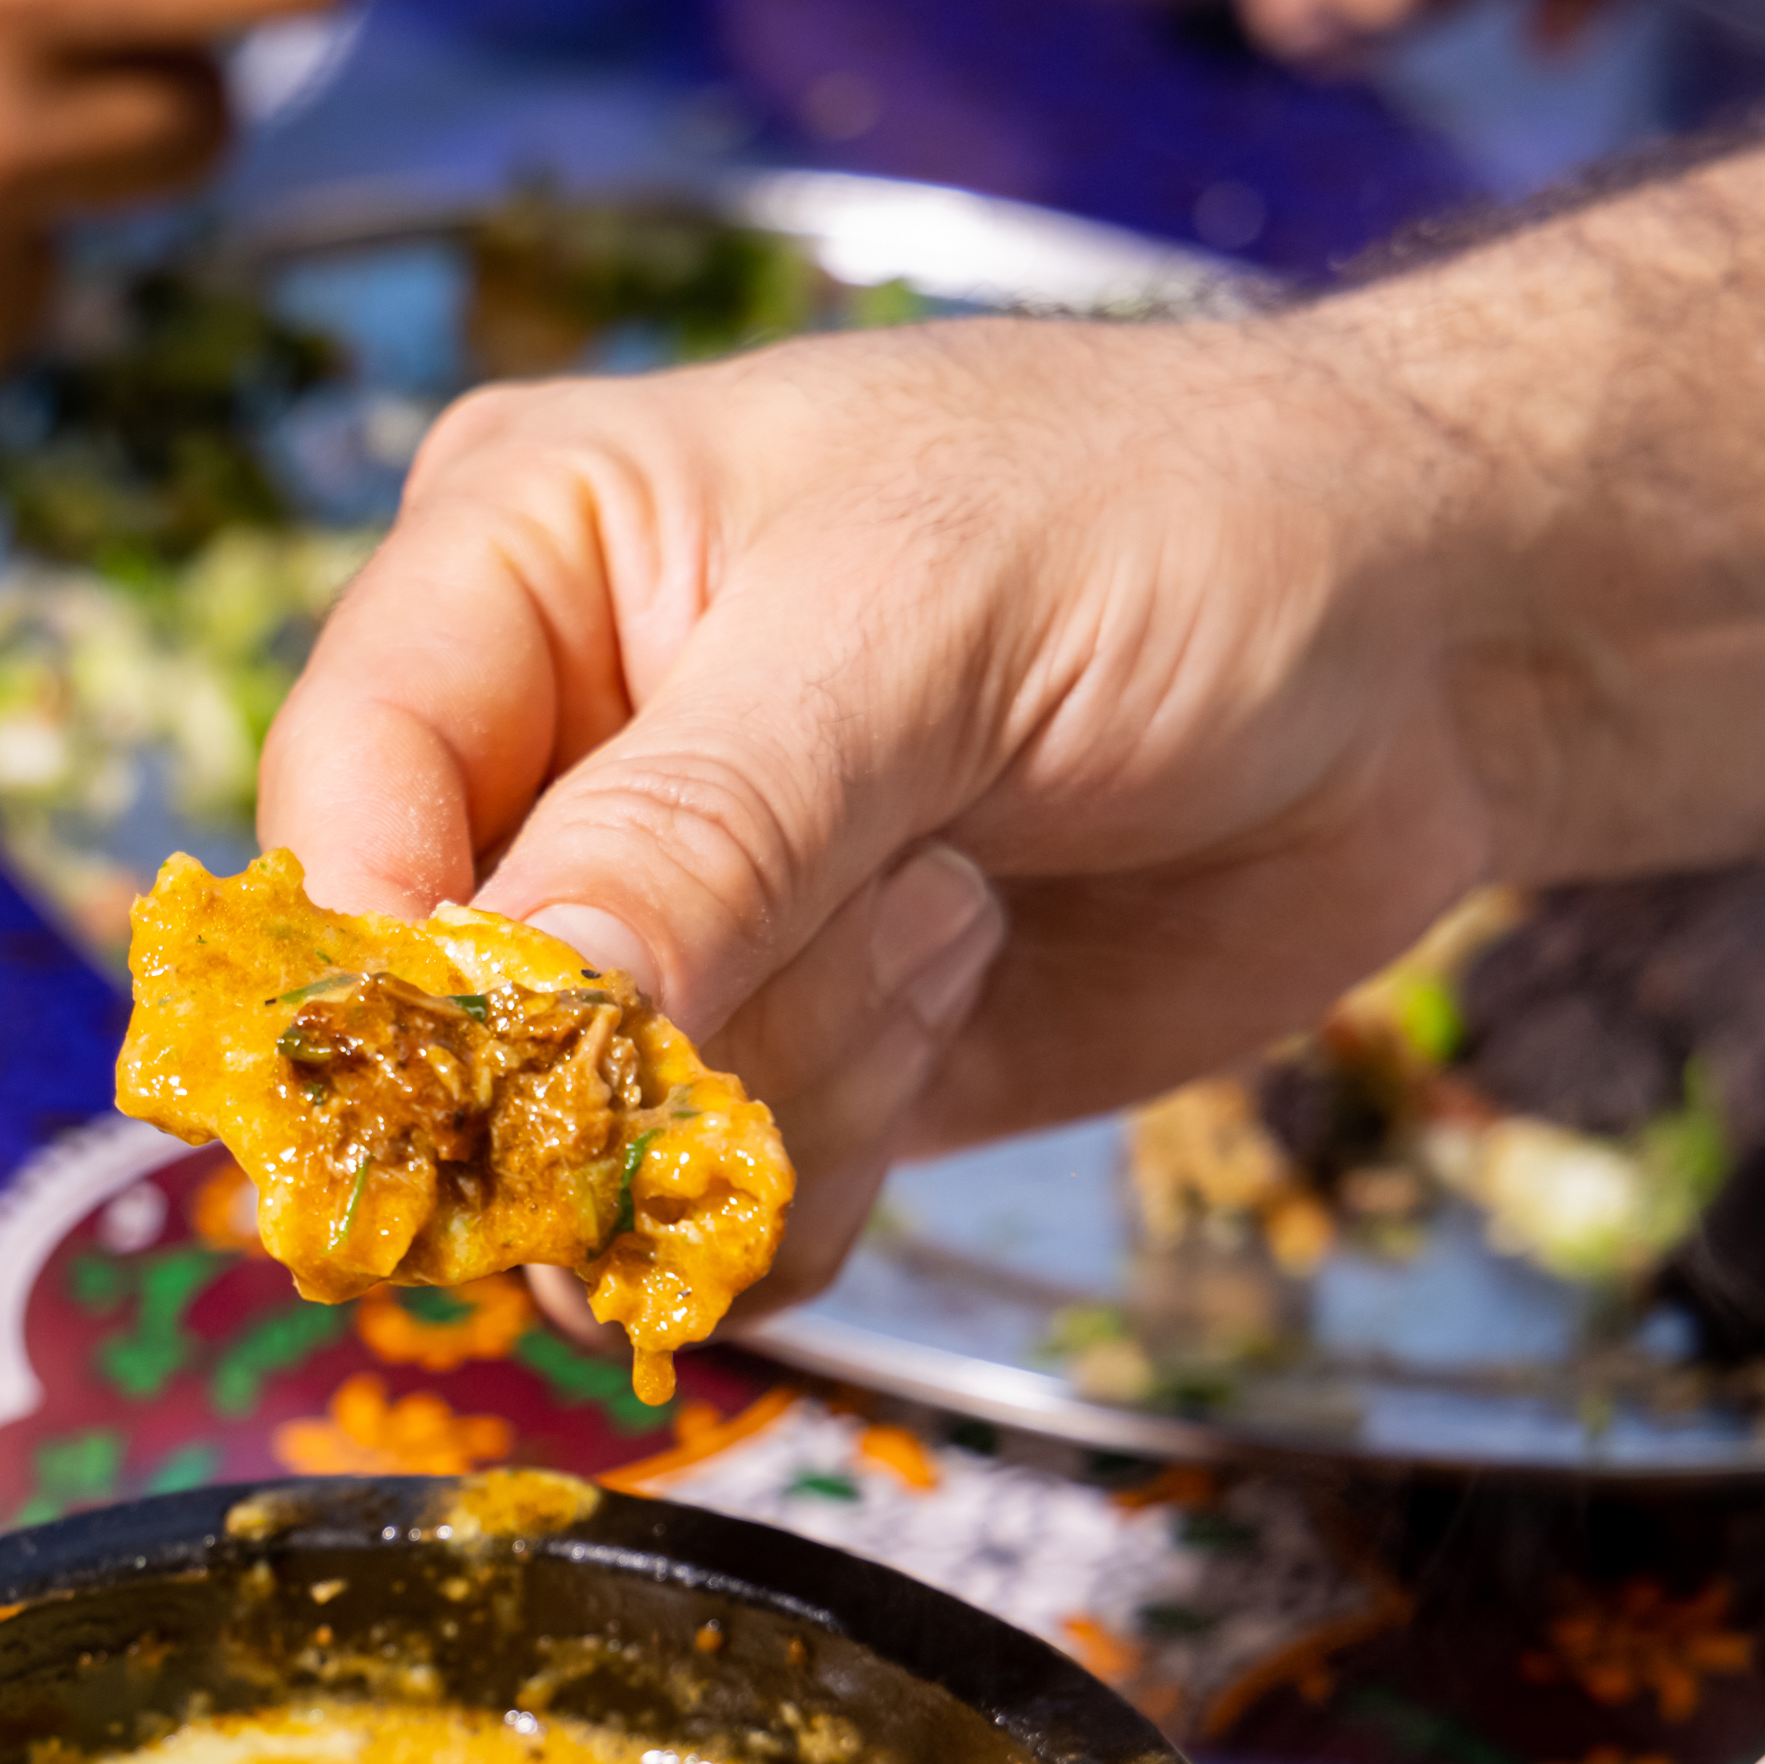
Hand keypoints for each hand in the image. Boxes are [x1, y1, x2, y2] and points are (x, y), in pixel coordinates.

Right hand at [258, 316, 1499, 1301]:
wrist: (1422, 653)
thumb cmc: (1169, 529)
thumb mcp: (919, 635)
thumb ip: (697, 836)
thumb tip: (498, 1034)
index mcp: (514, 567)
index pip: (341, 809)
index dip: (401, 973)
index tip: (520, 1073)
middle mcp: (546, 760)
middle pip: (440, 1027)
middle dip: (638, 1051)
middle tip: (870, 921)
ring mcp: (660, 939)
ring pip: (574, 1158)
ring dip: (782, 1094)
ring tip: (952, 911)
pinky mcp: (768, 1078)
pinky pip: (696, 1234)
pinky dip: (830, 1175)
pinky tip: (959, 989)